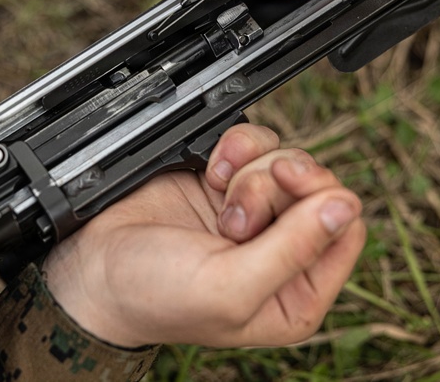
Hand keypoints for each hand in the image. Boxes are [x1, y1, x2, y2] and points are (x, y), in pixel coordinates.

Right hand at [43, 123, 365, 347]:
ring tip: (215, 195)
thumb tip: (346, 205)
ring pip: (285, 160)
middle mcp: (281, 251)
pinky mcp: (224, 181)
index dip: (320, 198)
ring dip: (249, 169)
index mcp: (295, 293)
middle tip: (233, 211)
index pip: (345, 228)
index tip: (284, 185)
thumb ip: (293, 249)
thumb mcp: (230, 285)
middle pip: (316, 187)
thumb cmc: (154, 295)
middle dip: (274, 186)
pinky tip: (208, 171)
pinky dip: (233, 147)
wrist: (93, 267)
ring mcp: (254, 212)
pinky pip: (253, 144)